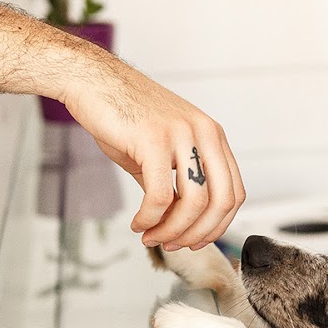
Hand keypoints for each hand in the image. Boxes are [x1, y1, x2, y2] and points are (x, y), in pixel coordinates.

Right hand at [61, 62, 245, 249]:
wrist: (93, 82)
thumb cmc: (123, 115)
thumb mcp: (159, 152)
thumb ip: (174, 183)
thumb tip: (177, 222)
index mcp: (211, 135)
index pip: (233, 192)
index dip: (218, 225)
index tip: (194, 241)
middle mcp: (204, 132)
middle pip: (221, 202)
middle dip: (198, 234)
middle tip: (174, 245)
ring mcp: (182, 134)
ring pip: (194, 203)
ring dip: (172, 231)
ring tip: (152, 236)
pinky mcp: (154, 139)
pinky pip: (160, 195)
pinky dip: (150, 218)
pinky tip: (138, 223)